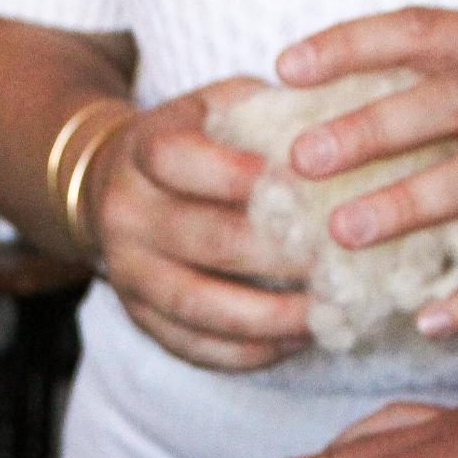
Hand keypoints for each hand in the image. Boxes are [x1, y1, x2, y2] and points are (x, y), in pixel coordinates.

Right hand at [88, 79, 315, 370]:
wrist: (112, 186)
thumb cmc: (194, 141)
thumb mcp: (218, 106)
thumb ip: (266, 112)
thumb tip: (341, 127)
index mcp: (143, 150)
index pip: (179, 160)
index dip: (237, 173)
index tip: (303, 184)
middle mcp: (128, 214)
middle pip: (207, 240)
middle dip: (282, 255)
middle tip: (345, 261)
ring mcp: (130, 273)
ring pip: (201, 305)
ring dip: (272, 317)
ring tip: (330, 315)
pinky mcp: (140, 318)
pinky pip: (195, 346)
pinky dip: (249, 351)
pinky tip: (297, 341)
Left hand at [275, 8, 457, 334]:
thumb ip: (449, 73)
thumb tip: (333, 98)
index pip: (428, 31)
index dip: (356, 44)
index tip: (289, 68)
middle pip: (455, 102)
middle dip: (375, 129)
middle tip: (304, 159)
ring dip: (414, 205)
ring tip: (343, 234)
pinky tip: (430, 321)